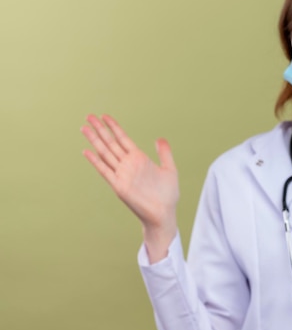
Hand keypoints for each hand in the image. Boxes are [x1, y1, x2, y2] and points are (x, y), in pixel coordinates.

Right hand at [81, 114, 178, 258]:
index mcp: (140, 159)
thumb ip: (164, 154)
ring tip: (84, 128)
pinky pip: (105, 171)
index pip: (123, 139)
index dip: (114, 127)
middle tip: (88, 115)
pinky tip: (87, 151)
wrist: (164, 214)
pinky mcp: (119, 186)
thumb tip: (159, 138)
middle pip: (111, 143)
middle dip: (100, 129)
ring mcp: (122, 174)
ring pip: (105, 153)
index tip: (104, 116)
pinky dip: (96, 161)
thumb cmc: (168, 194)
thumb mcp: (169, 169)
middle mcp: (128, 165)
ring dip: (95, 141)